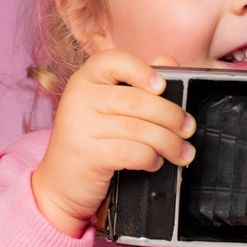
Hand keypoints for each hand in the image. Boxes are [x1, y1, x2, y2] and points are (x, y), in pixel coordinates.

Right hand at [31, 50, 196, 237]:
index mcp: (85, 80)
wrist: (58, 186)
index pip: (113, 60)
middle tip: (188, 128)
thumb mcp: (107, 110)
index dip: (142, 70)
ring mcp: (80, 126)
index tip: (162, 86)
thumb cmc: (89, 144)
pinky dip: (150, 158)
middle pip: (137, 100)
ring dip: (169, 142)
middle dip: (171, 116)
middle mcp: (78, 98)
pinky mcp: (87, 154)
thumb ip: (136, 84)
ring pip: (139, 128)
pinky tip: (155, 162)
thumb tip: (169, 62)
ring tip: (181, 152)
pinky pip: (131, 152)